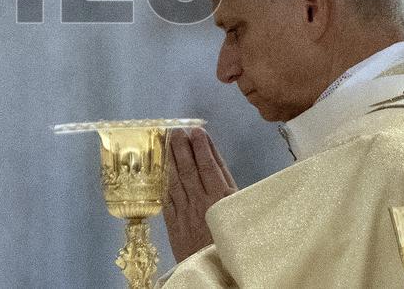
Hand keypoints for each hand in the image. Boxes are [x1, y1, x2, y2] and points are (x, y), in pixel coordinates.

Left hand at [163, 127, 237, 262]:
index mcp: (222, 200)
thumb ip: (231, 192)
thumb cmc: (235, 244)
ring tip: (166, 141)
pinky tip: (161, 170)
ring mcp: (185, 213)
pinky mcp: (174, 225)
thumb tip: (218, 166)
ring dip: (171, 159)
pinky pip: (167, 199)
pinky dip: (164, 182)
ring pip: (176, 180)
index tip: (197, 131)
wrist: (216, 273)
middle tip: (176, 129)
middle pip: (189, 169)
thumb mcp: (241, 214)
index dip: (202, 148)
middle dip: (182, 147)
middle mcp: (201, 203)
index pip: (209, 167)